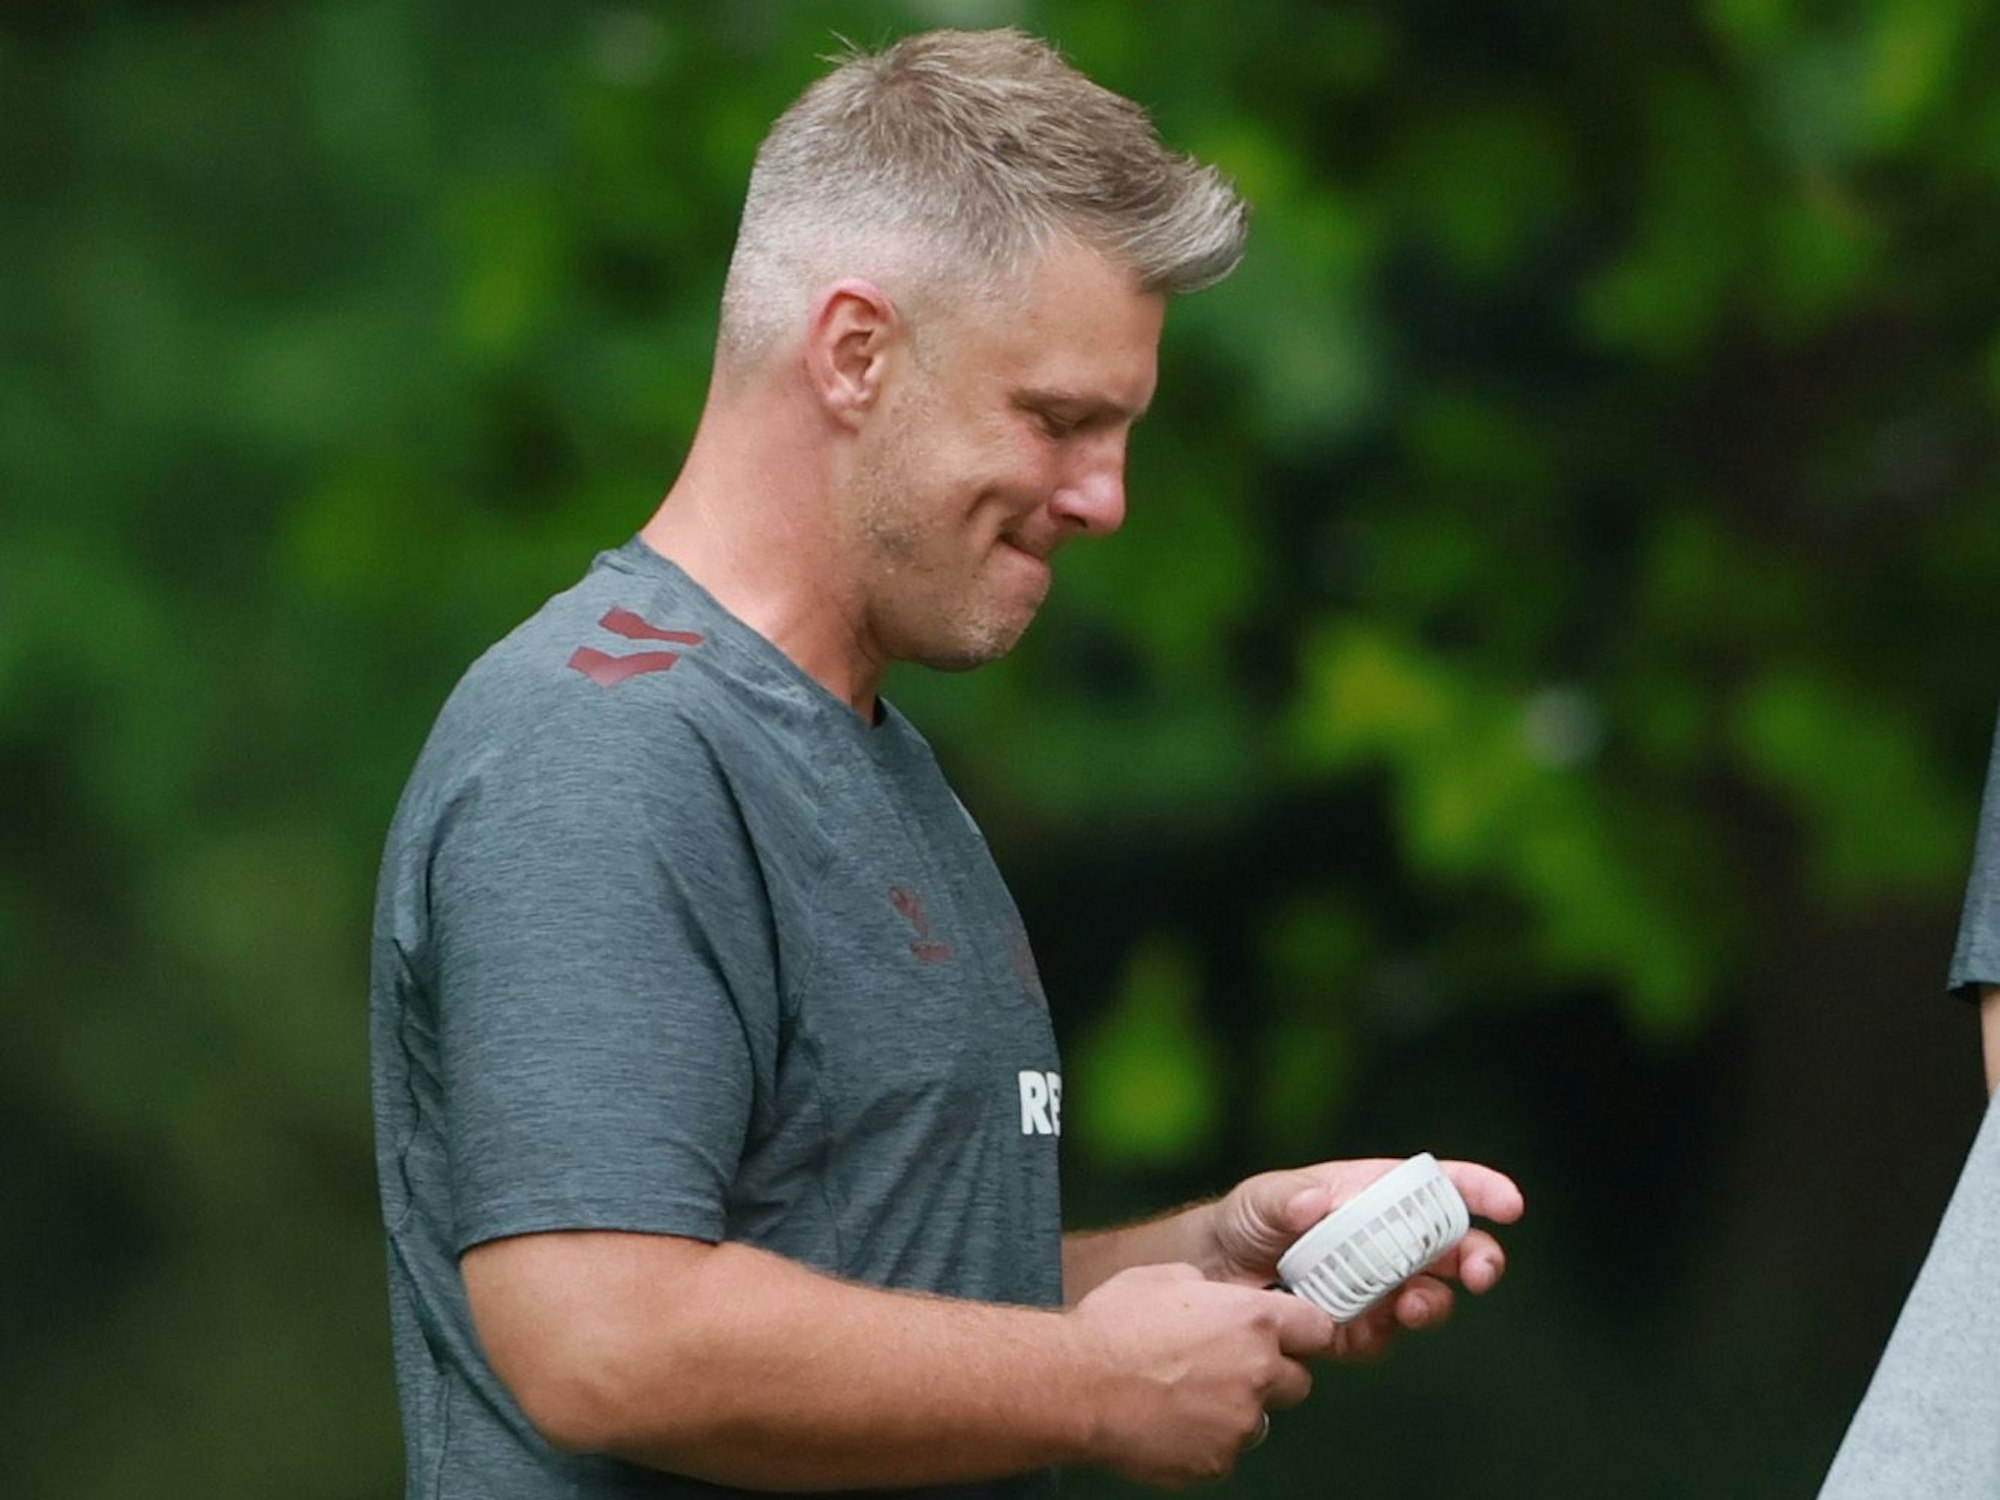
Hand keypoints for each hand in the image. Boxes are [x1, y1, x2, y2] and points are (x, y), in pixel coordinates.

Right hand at [1065, 1262, 1333, 1487]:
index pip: (1317, 1328)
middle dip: (1271, 1374)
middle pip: (1298, 1381)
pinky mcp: (1215, 1462)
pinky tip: (1167, 1421)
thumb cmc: (1114, 1326)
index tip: (1288, 1334)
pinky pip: (1222, 1451)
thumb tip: (1212, 1295)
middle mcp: (1257, 1373)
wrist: (1077, 1384)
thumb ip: (1205, 1288)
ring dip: (1234, 1409)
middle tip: (1227, 1366)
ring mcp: (1239, 1424)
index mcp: (1253, 1320)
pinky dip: (1203, 1440)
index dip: (1301, 1330)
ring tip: (1185, 1396)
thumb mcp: (1163, 1277)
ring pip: (1256, 1420)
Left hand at [1204, 1157, 1524, 1360]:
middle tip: (1481, 1273)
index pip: (1438, 1186)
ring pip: (1431, 1296)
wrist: (1215, 1279)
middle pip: (1454, 1248)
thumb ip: (1285, 1199)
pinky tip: (1352, 1326)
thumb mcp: (1260, 1199)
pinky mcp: (1359, 1327)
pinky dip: (1378, 1332)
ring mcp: (1378, 1285)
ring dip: (1432, 1301)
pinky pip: (1385, 1336)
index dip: (1478, 1190)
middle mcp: (1387, 1239)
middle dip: (1480, 1259)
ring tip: (1410, 1305)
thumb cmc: (1246, 1221)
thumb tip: (1315, 1205)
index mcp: (1373, 1194)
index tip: (1509, 1204)